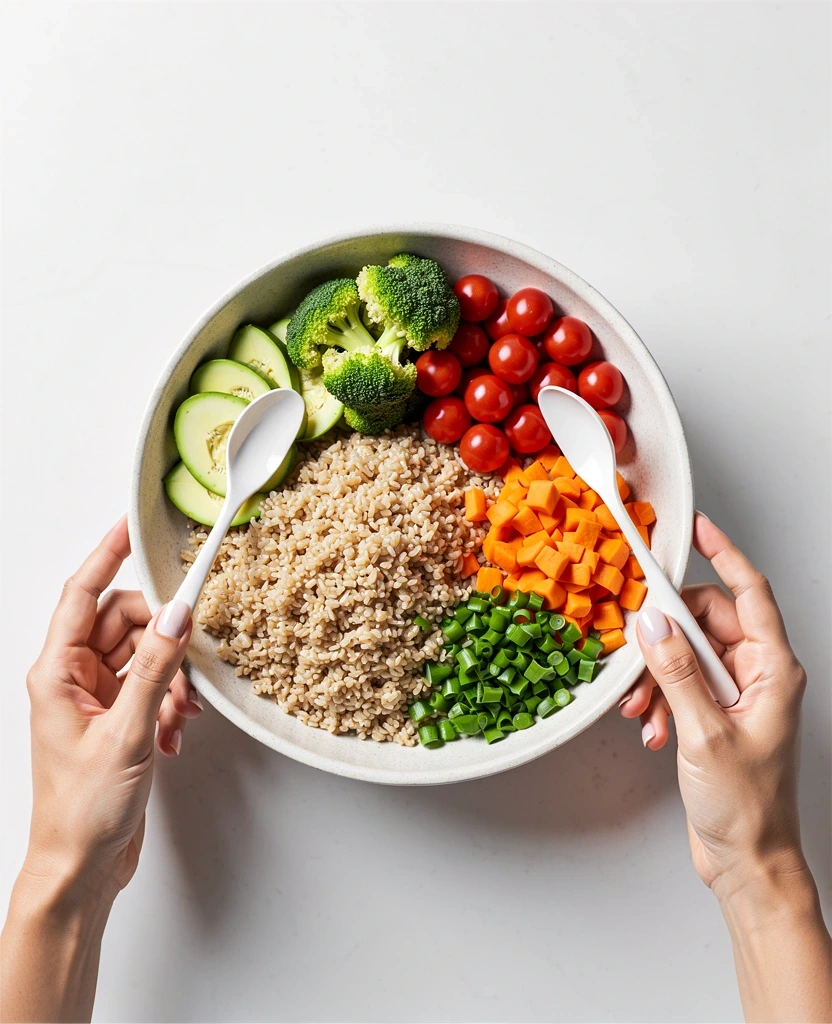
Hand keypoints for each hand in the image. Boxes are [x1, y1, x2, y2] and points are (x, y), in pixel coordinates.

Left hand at [21, 516, 200, 901]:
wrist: (82, 865)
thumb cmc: (83, 809)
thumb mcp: (126, 733)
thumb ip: (154, 669)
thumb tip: (178, 615)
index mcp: (57, 672)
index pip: (84, 594)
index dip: (107, 554)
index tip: (131, 524)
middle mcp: (74, 678)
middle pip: (126, 623)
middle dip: (163, 641)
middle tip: (186, 667)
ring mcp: (97, 697)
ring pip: (145, 654)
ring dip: (171, 678)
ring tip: (178, 713)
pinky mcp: (118, 716)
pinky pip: (152, 684)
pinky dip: (170, 701)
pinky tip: (174, 731)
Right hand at [618, 513, 806, 893]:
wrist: (746, 860)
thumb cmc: (747, 806)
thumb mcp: (706, 733)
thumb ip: (677, 673)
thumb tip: (654, 624)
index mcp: (772, 671)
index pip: (750, 595)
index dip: (725, 555)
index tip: (698, 528)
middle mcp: (756, 675)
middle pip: (705, 622)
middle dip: (666, 638)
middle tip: (636, 649)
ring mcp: (734, 694)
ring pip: (684, 654)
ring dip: (656, 677)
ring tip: (644, 710)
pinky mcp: (712, 713)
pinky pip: (678, 683)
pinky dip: (658, 699)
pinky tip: (653, 727)